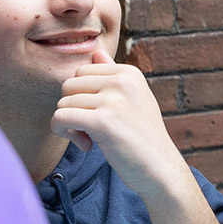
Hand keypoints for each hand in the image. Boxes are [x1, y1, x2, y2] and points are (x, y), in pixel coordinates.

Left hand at [52, 50, 194, 204]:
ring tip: (90, 140)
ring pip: (63, 103)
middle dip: (72, 109)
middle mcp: (122, 81)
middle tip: (89, 130)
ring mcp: (113, 100)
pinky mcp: (103, 122)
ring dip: (69, 124)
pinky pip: (61, 118)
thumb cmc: (144, 138)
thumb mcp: (134, 100)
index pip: (82, 72)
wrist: (161, 170)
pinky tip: (84, 144)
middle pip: (69, 85)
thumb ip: (113, 76)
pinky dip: (63, 132)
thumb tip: (95, 53)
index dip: (82, 96)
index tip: (96, 116)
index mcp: (129, 73)